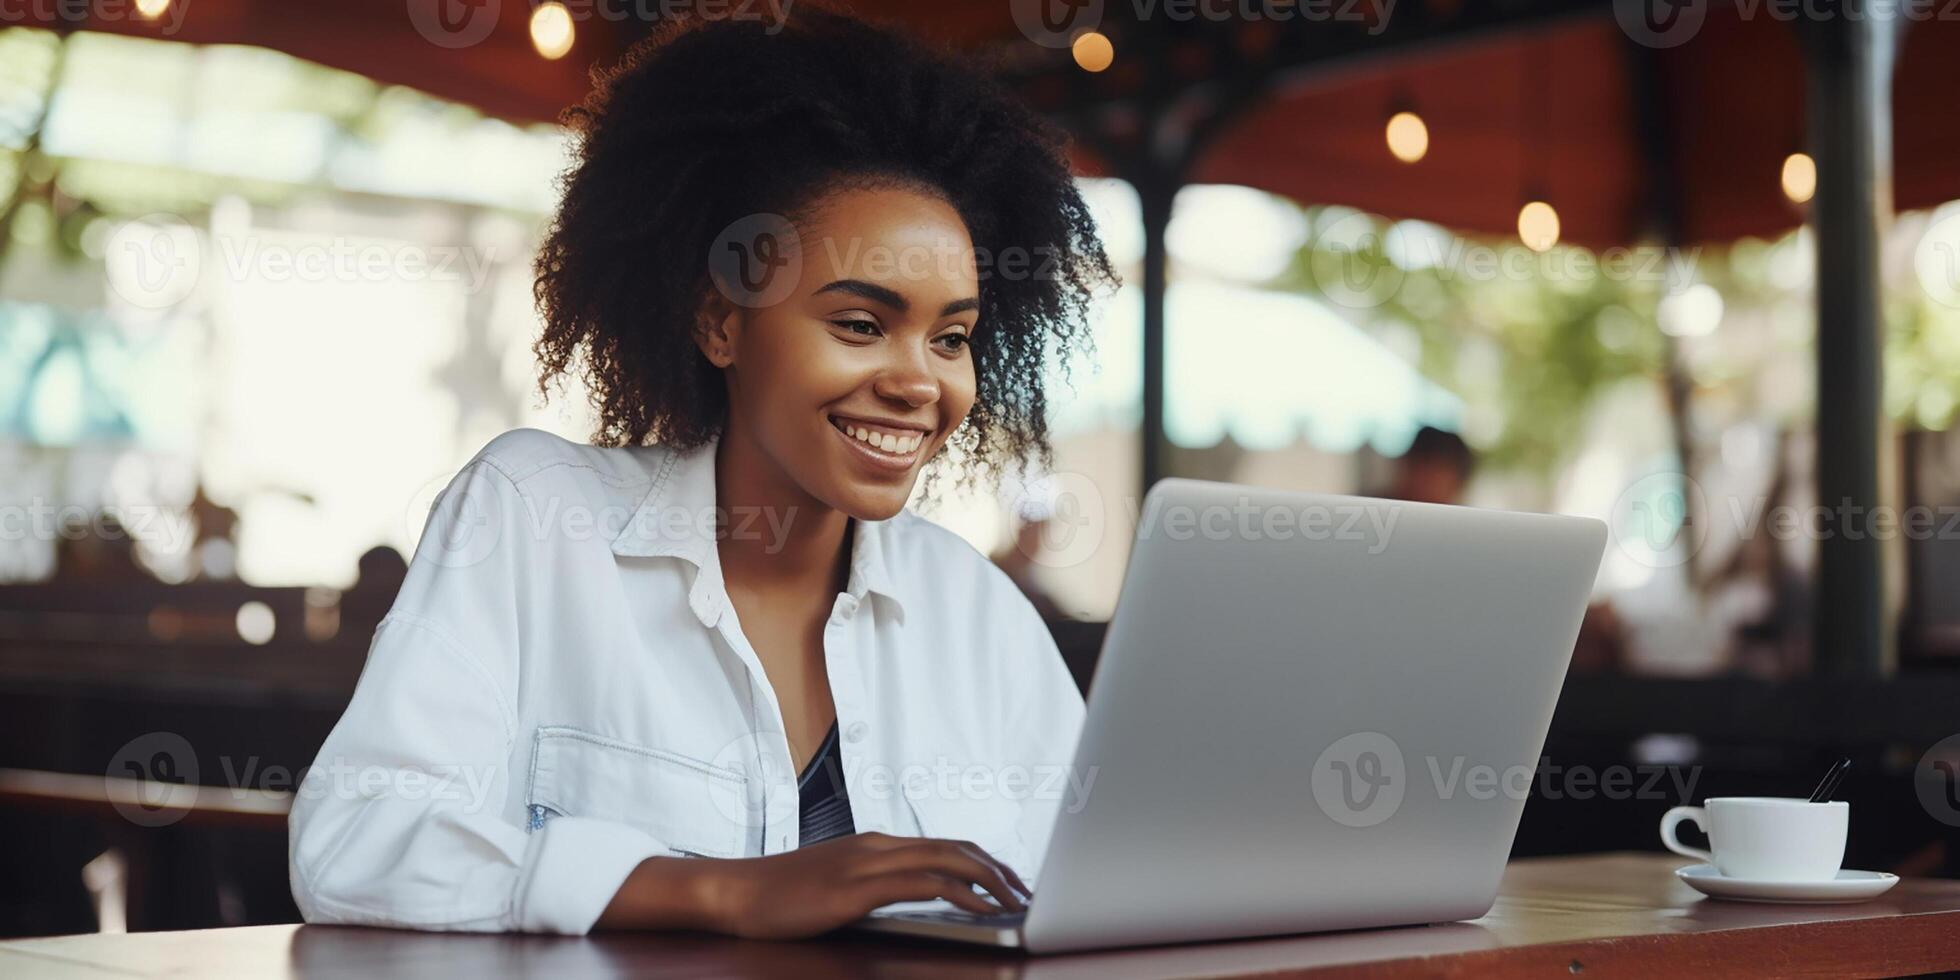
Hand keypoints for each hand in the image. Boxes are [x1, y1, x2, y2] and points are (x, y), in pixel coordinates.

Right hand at [604, 832, 1029, 938]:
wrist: (736, 891)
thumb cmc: (781, 895)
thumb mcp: (835, 882)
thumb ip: (872, 884)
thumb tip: (909, 897)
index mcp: (876, 845)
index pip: (945, 845)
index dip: (985, 861)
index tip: (1010, 882)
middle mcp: (879, 846)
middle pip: (956, 848)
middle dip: (999, 869)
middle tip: (1027, 892)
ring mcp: (868, 864)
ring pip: (947, 860)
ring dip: (990, 879)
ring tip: (1015, 901)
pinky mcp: (858, 888)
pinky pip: (923, 884)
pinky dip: (960, 893)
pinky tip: (979, 909)